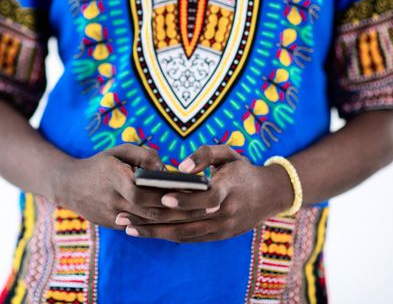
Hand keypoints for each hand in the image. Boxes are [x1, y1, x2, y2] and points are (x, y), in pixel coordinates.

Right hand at [55, 144, 211, 229]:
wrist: (69, 186)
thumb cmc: (99, 163)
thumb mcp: (118, 150)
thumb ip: (143, 155)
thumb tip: (165, 168)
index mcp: (115, 178)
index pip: (145, 191)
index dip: (170, 193)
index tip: (195, 191)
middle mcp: (114, 200)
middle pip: (152, 211)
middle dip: (182, 211)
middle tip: (209, 208)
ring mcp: (113, 216)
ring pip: (149, 222)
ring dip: (175, 221)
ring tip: (200, 216)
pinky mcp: (114, 226)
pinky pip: (141, 227)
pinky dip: (161, 226)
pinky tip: (181, 223)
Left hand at [118, 145, 292, 242]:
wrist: (269, 195)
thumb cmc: (242, 170)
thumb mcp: (228, 153)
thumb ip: (204, 154)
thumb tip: (181, 167)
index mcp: (229, 189)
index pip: (206, 199)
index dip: (185, 200)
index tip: (162, 198)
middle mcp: (225, 213)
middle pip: (185, 221)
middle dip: (152, 220)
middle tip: (123, 215)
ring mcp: (221, 228)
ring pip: (183, 234)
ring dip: (153, 233)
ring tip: (127, 227)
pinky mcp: (218, 236)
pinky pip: (189, 239)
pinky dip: (167, 236)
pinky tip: (146, 232)